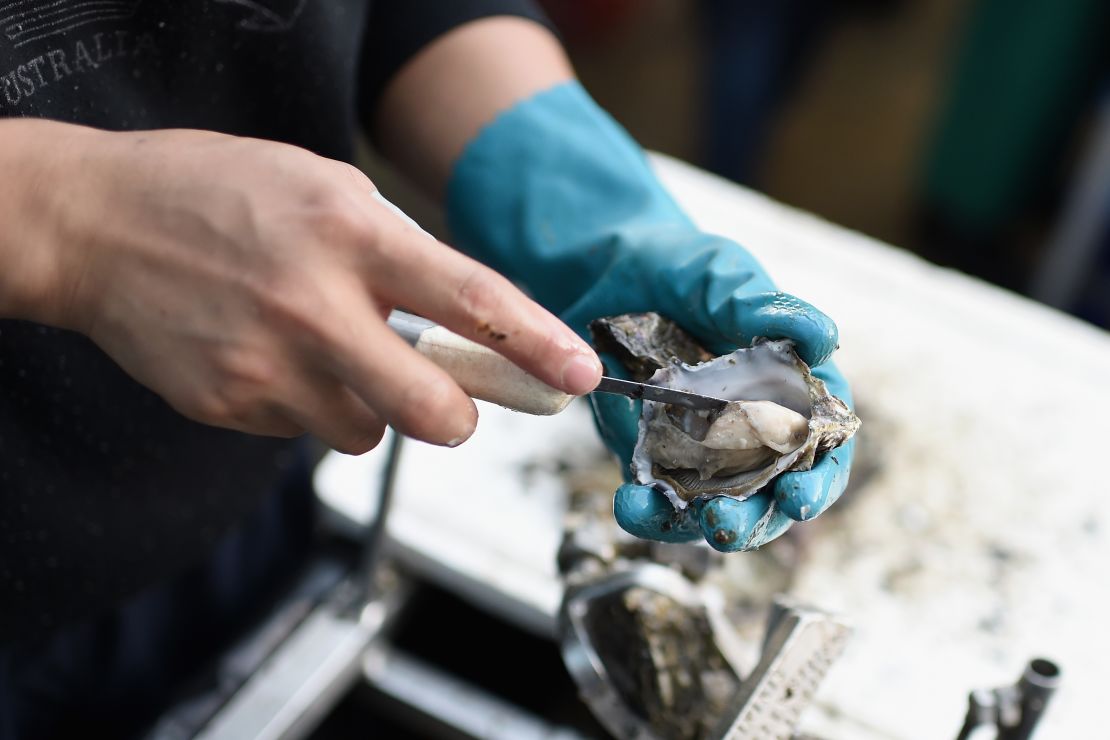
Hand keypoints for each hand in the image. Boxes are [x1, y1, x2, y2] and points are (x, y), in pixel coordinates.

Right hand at [12, 123, 600, 452]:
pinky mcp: (229, 405)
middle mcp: (314, 303)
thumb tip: (468, 324)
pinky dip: (307, 405)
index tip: (579, 376)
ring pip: (366, 431)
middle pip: (431, 409)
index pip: (469, 301)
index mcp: (351, 232)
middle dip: (458, 418)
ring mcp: (267, 363)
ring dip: (368, 406)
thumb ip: (401, 253)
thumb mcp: (326, 187)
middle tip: (453, 404)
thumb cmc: (220, 193)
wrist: (95, 224)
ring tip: (320, 350)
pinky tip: (271, 355)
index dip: (536, 346)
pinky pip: (303, 432)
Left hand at [562, 228, 854, 551]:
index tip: (797, 496)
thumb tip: (825, 339)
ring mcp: (701, 449)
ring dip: (696, 525)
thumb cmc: (680, 267)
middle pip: (769, 495)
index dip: (818, 481)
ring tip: (667, 517)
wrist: (604, 267)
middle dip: (753, 519)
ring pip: (714, 508)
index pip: (822, 450)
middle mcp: (752, 430)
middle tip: (726, 524)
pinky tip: (630, 502)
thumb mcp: (724, 276)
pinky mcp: (652, 457)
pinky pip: (657, 498)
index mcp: (791, 392)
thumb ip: (768, 308)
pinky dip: (646, 509)